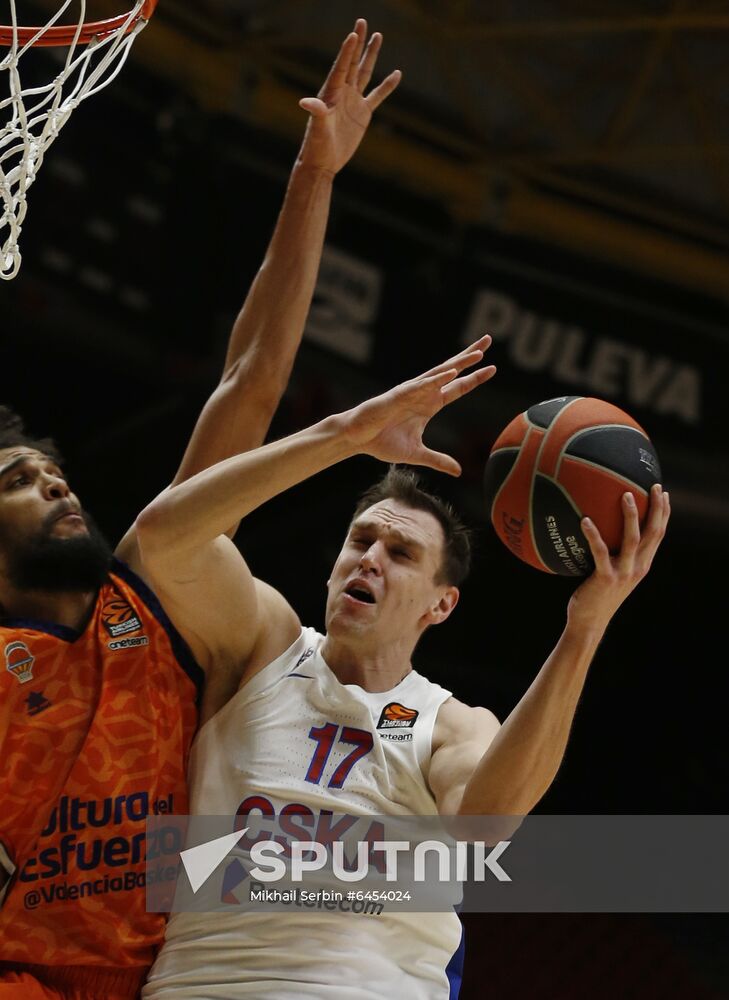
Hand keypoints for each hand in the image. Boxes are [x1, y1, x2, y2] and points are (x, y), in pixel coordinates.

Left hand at [297, 18, 400, 174]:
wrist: (324, 162)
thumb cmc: (316, 146)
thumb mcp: (317, 129)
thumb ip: (316, 113)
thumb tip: (306, 102)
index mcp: (331, 93)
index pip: (341, 67)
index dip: (347, 51)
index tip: (353, 34)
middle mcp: (343, 93)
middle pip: (353, 62)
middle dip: (358, 43)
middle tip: (362, 22)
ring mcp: (353, 101)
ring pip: (365, 73)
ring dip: (371, 56)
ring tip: (378, 37)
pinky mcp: (362, 113)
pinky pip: (377, 95)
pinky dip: (387, 86)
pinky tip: (396, 74)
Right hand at [342, 335, 495, 474]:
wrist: (357, 439)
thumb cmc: (382, 441)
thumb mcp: (417, 454)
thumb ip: (438, 461)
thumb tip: (459, 472)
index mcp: (429, 405)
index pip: (458, 388)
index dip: (475, 378)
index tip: (493, 369)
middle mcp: (424, 394)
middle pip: (452, 372)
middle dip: (470, 357)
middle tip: (487, 340)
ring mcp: (412, 392)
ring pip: (440, 373)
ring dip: (459, 363)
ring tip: (477, 354)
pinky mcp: (399, 395)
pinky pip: (421, 386)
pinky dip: (436, 380)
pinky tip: (451, 373)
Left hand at [567, 484, 669, 631]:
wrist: (589, 621)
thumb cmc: (596, 594)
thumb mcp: (612, 572)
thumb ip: (614, 554)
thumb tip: (601, 527)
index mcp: (642, 564)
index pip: (658, 535)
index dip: (663, 514)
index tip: (663, 493)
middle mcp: (638, 567)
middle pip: (653, 533)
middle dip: (656, 508)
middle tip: (654, 487)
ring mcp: (623, 573)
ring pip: (632, 539)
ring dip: (630, 515)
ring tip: (625, 494)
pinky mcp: (605, 578)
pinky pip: (599, 552)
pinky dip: (593, 535)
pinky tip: (584, 520)